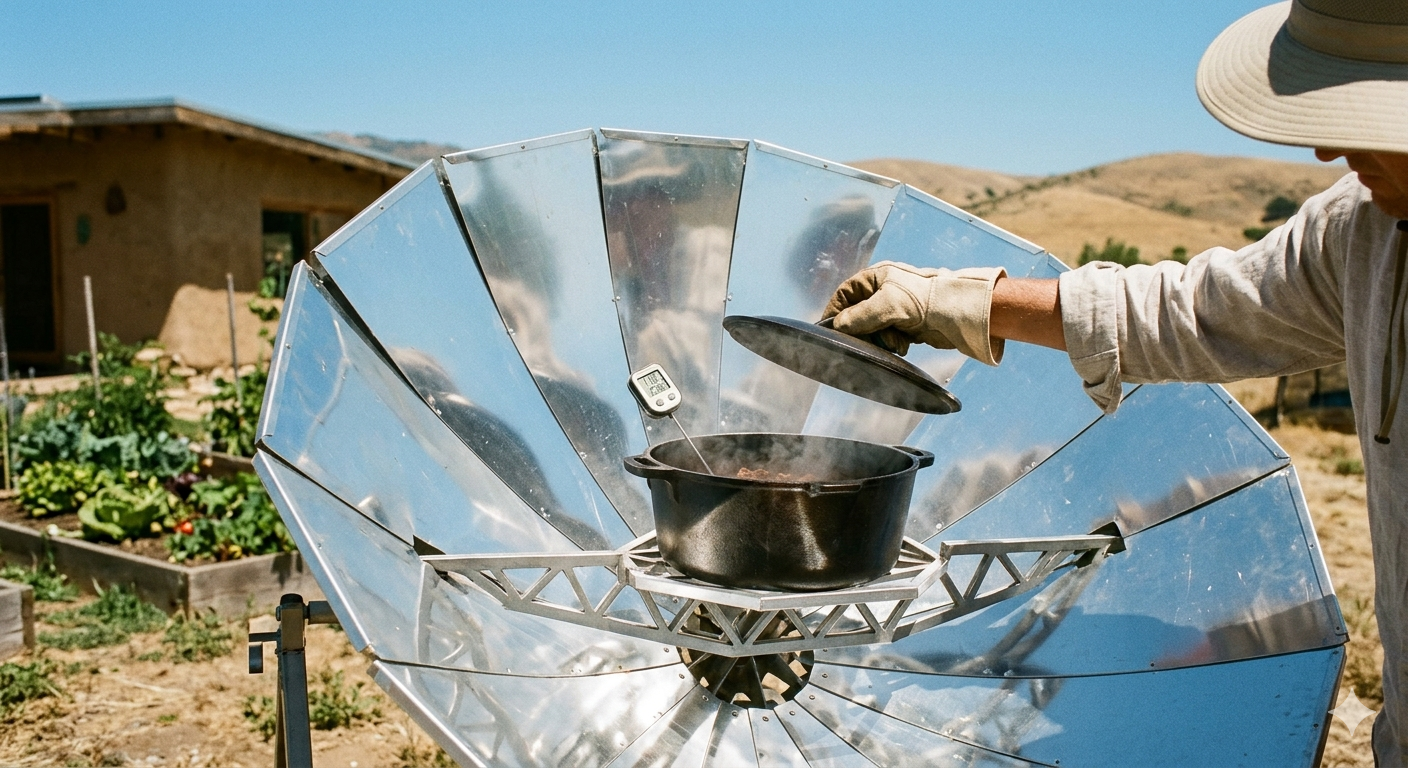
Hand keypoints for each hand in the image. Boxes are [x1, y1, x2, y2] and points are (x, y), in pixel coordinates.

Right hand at [823, 261, 1006, 364]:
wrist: (959, 315)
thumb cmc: (924, 301)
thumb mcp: (887, 305)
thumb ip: (859, 316)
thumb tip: (838, 325)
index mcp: (877, 278)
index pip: (845, 293)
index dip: (836, 311)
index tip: (829, 330)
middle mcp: (884, 292)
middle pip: (857, 315)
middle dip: (863, 331)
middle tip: (868, 340)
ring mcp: (895, 309)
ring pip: (872, 330)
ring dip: (881, 339)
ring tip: (896, 341)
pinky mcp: (906, 326)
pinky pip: (887, 338)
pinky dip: (894, 343)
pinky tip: (905, 343)